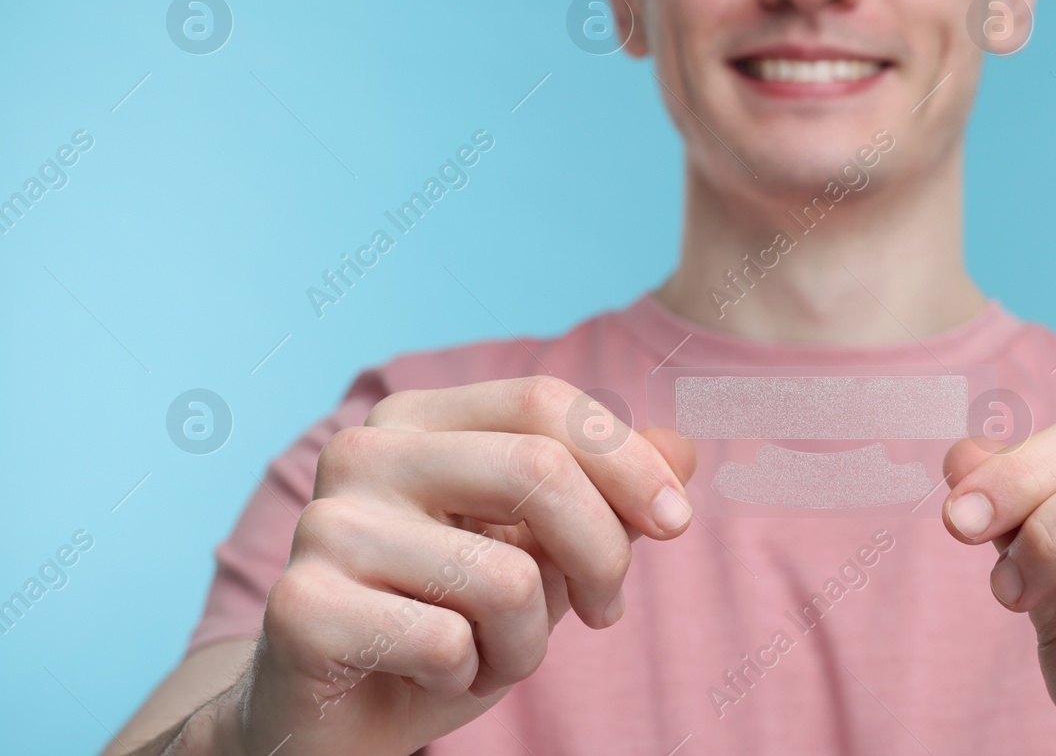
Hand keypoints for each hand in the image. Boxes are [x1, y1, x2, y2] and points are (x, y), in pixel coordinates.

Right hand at [227, 375, 696, 755]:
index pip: (545, 402)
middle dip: (602, 554)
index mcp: (417, 420)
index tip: (676, 523)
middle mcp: (362, 453)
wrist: (334, 723)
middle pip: (538, 469)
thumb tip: (685, 448)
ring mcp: (323, 526)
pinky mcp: (302, 606)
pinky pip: (447, 640)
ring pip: (505, 574)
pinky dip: (465, 676)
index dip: (628, 460)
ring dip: (526, 641)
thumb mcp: (540, 556)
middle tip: (603, 611)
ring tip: (486, 654)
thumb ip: (604, 497)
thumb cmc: (444, 626)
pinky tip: (428, 677)